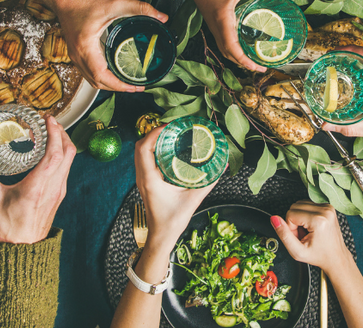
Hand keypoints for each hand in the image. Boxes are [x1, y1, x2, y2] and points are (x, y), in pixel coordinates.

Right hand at [0, 116, 76, 243]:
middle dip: (61, 132)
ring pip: (70, 159)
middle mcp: (53, 187)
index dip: (54, 133)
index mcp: (38, 187)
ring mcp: (59, 190)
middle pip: (68, 152)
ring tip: (49, 132)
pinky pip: (66, 167)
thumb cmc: (9, 226)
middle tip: (49, 121)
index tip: (48, 120)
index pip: (55, 154)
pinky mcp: (59, 193)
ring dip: (63, 142)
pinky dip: (61, 153)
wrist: (23, 248)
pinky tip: (49, 150)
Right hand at [52, 0, 168, 92]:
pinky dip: (101, 76)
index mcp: (86, 47)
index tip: (135, 87)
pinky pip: (88, 71)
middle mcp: (77, 55)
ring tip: (126, 82)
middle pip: (97, 82)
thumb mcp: (116, 2)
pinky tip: (113, 71)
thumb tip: (162, 17)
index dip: (119, 86)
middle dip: (117, 88)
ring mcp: (74, 55)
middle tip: (136, 86)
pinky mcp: (75, 52)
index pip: (101, 76)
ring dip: (108, 84)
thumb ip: (140, 8)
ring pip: (91, 79)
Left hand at [135, 126, 216, 247]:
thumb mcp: (193, 199)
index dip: (154, 133)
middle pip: (139, 147)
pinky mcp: (144, 183)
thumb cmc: (173, 221)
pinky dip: (152, 150)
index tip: (170, 126)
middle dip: (154, 133)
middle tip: (172, 128)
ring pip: (140, 153)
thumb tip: (222, 165)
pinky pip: (143, 160)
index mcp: (149, 179)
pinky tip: (167, 150)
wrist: (161, 236)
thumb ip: (209, 182)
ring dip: (152, 141)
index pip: (144, 148)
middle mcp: (141, 177)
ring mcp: (141, 180)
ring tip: (170, 136)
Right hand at [170, 0, 284, 72]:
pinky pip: (224, 41)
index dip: (245, 61)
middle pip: (229, 54)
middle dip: (244, 63)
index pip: (233, 49)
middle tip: (261, 66)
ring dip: (238, 57)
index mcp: (223, 22)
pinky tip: (243, 43)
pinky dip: (233, 48)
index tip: (258, 67)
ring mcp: (214, 26)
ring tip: (253, 59)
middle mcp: (217, 28)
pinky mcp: (214, 22)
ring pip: (225, 49)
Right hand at [269, 202, 351, 273]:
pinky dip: (306, 215)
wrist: (336, 258)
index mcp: (319, 220)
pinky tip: (312, 227)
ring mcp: (328, 207)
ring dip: (300, 218)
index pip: (290, 214)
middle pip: (294, 207)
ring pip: (300, 204)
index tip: (300, 238)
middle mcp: (325, 210)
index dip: (291, 228)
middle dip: (295, 222)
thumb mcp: (297, 251)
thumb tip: (274, 218)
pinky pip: (308, 204)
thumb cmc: (319, 256)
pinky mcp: (328, 206)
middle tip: (303, 236)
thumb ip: (283, 234)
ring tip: (308, 232)